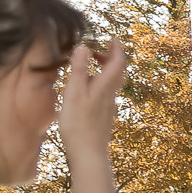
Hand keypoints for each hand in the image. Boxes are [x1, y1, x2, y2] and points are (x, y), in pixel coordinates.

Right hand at [55, 40, 127, 158]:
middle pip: (117, 73)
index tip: (113, 39)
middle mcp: (110, 96)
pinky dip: (99, 85)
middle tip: (97, 51)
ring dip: (103, 71)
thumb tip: (84, 47)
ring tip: (88, 68)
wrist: (88, 153)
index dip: (117, 49)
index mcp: (104, 87)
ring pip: (111, 84)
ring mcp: (108, 107)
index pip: (118, 63)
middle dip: (110, 58)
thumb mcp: (74, 94)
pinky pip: (105, 94)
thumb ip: (79, 70)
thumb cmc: (78, 124)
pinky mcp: (103, 116)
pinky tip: (86, 90)